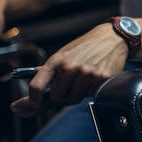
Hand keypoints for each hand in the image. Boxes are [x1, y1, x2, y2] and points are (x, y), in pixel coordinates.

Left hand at [10, 23, 128, 117]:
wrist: (111, 38)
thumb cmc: (84, 47)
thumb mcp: (63, 54)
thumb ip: (48, 71)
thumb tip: (30, 88)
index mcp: (57, 60)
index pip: (37, 86)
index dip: (32, 99)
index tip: (34, 103)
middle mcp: (70, 68)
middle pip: (56, 98)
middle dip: (60, 96)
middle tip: (67, 86)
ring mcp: (86, 74)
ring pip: (74, 99)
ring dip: (76, 93)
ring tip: (83, 78)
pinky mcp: (100, 79)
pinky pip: (89, 95)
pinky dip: (90, 89)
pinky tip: (94, 76)